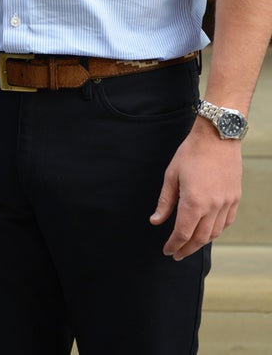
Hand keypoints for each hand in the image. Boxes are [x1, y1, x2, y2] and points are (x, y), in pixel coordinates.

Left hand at [149, 122, 241, 259]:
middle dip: (187, 249)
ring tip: (190, 244)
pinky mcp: (235, 198)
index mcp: (194, 202)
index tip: (167, 251)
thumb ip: (165, 201)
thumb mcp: (171, 175)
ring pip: (215, 233)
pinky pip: (227, 222)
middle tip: (177, 254)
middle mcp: (213, 207)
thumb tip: (155, 221)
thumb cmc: (191, 153)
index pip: (183, 233)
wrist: (217, 137)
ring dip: (201, 242)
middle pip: (200, 238)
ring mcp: (226, 203)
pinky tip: (209, 230)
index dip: (174, 245)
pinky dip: (217, 230)